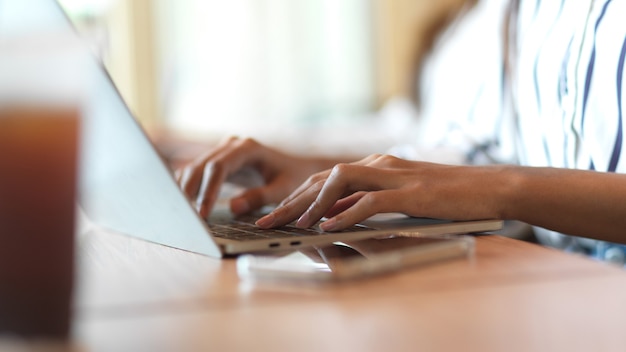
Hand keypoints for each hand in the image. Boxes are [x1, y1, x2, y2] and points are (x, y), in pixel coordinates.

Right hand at [177, 136, 340, 217]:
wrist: (296, 167)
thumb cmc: (292, 177)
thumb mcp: (283, 190)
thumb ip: (260, 197)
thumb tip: (232, 207)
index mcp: (248, 148)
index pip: (218, 167)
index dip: (207, 190)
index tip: (202, 213)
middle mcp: (232, 144)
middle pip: (201, 165)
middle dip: (189, 191)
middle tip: (184, 218)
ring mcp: (222, 150)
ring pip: (194, 167)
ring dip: (184, 190)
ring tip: (179, 214)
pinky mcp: (217, 160)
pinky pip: (196, 172)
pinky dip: (187, 187)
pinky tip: (181, 205)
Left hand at [256, 154, 503, 230]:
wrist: (491, 186)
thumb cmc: (448, 196)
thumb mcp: (399, 197)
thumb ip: (367, 202)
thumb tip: (332, 216)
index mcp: (376, 165)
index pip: (325, 178)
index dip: (296, 196)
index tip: (274, 214)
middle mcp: (380, 164)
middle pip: (323, 177)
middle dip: (291, 200)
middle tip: (266, 221)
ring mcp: (396, 175)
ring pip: (340, 181)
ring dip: (312, 203)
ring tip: (293, 224)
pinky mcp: (413, 191)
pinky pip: (371, 199)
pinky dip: (347, 213)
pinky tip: (329, 226)